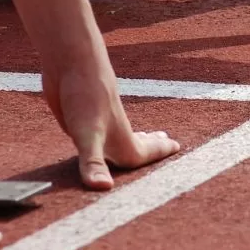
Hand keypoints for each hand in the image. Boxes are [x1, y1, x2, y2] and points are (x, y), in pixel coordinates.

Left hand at [43, 59, 180, 190]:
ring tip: (144, 136)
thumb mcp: (87, 134)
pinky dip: (105, 136)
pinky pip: (97, 132)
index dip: (159, 154)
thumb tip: (103, 189)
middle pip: (137, 143)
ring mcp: (96, 122)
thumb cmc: (85, 95)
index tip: (178, 147)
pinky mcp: (78, 115)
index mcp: (120, 140)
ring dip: (133, 139)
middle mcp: (111, 131)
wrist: (71, 60)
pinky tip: (99, 130)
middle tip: (167, 141)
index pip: (143, 155)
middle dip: (152, 146)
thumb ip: (93, 163)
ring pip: (118, 137)